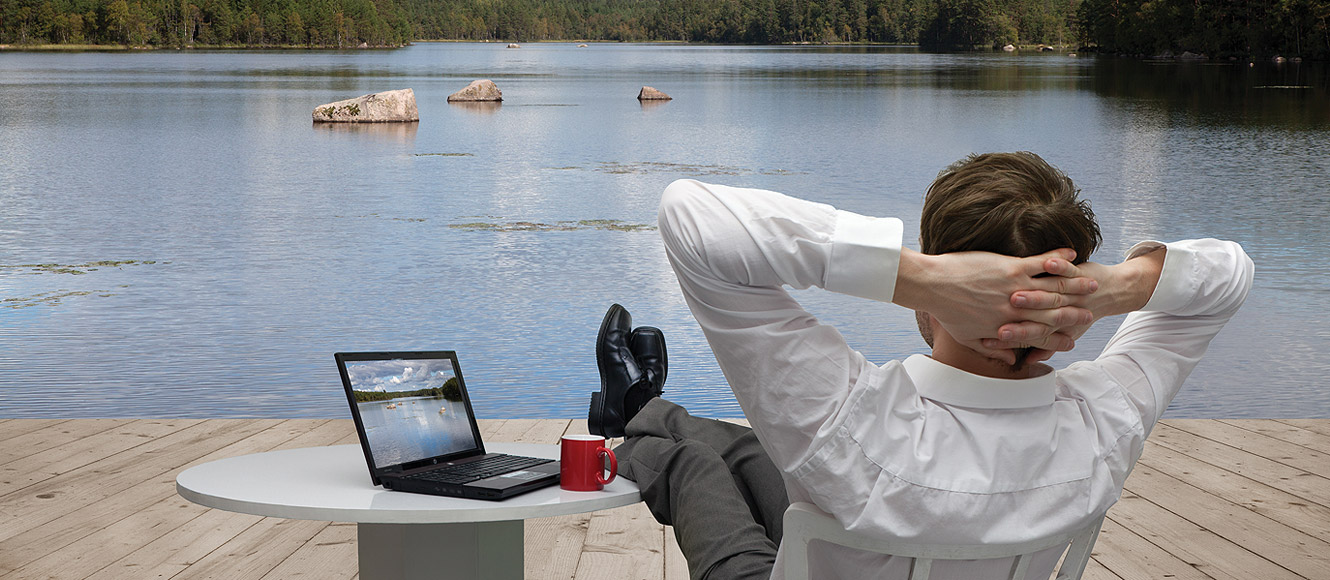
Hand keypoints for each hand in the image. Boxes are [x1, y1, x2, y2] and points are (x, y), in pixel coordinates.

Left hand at [894, 248, 1098, 363]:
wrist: (932, 285)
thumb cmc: (946, 310)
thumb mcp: (967, 338)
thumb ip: (992, 349)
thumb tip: (1009, 360)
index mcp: (1007, 327)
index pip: (1040, 336)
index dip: (1058, 339)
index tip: (1073, 341)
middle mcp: (1016, 310)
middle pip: (1054, 312)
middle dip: (1075, 313)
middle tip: (1093, 312)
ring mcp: (1016, 287)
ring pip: (1053, 287)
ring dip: (1075, 285)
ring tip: (1091, 282)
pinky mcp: (1011, 267)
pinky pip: (1041, 262)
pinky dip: (1058, 259)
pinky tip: (1072, 254)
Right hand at [985, 250, 1165, 363]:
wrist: (1114, 291)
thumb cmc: (1081, 312)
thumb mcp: (1065, 333)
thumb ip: (1044, 346)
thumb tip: (1026, 361)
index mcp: (1052, 325)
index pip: (1028, 335)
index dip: (1011, 338)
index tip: (994, 341)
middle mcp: (1059, 310)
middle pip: (1035, 318)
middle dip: (1018, 322)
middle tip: (1001, 325)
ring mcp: (1070, 290)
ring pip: (1049, 293)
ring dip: (1035, 296)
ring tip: (1017, 294)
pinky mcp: (1077, 272)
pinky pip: (1067, 269)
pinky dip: (1058, 265)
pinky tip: (1050, 263)